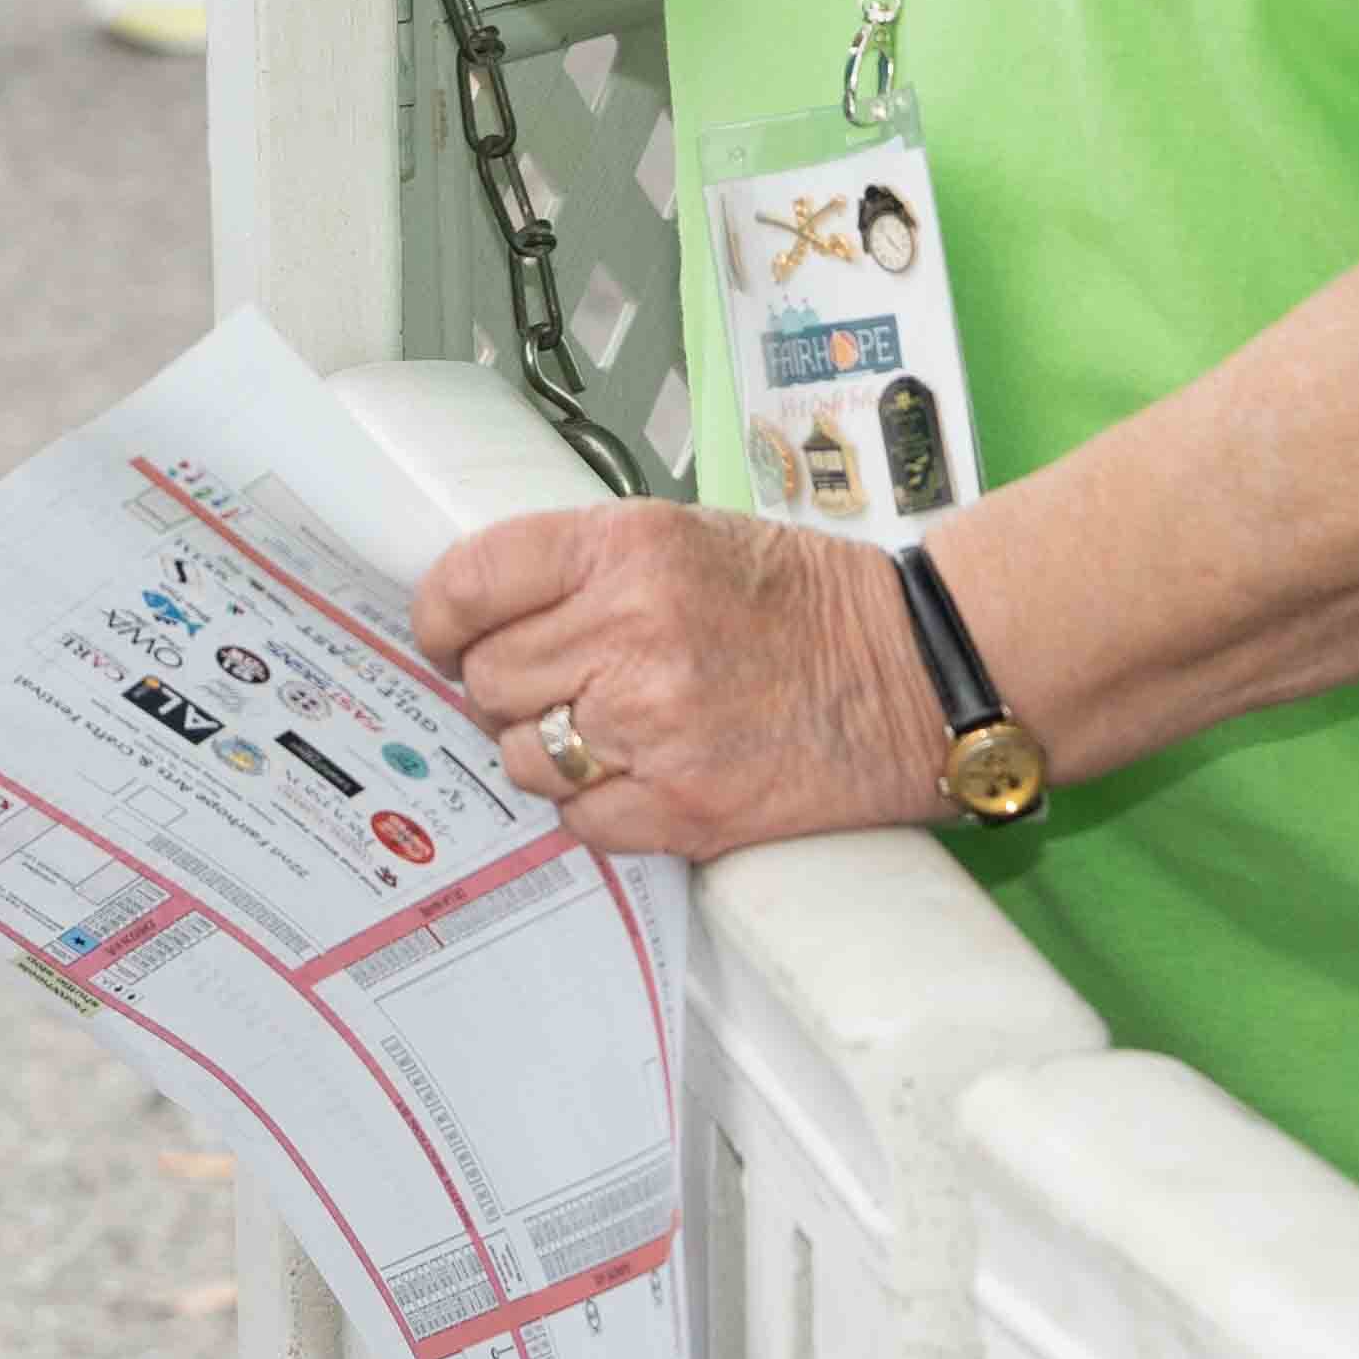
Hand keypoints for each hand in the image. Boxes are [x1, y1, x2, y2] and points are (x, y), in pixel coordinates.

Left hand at [411, 501, 956, 859]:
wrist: (918, 670)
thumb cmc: (808, 601)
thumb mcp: (687, 538)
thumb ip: (584, 570)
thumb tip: (481, 616)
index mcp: (626, 549)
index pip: (469, 584)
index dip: (441, 619)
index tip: (446, 635)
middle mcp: (630, 631)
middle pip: (487, 678)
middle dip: (509, 686)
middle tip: (561, 683)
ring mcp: (654, 725)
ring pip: (523, 754)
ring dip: (549, 748)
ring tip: (610, 728)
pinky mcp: (684, 806)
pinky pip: (579, 819)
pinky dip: (595, 806)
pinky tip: (643, 773)